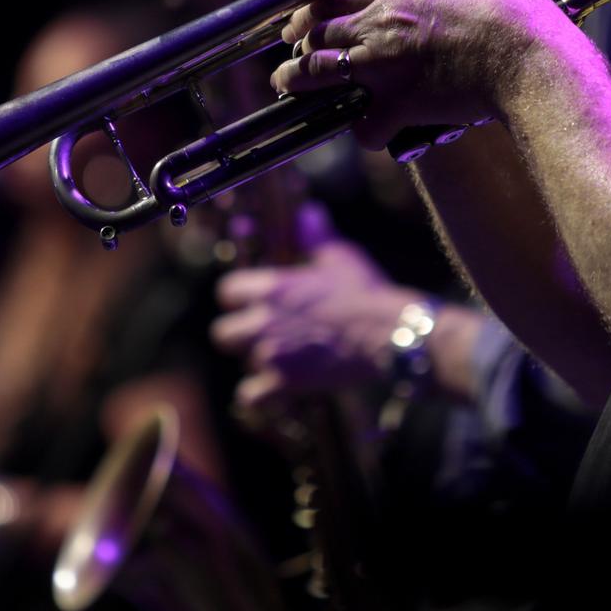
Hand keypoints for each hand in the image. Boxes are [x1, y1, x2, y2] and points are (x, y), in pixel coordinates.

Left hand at [210, 238, 423, 410]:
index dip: (238, 299)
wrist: (387, 333)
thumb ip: (317, 237)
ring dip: (259, 362)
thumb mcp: (341, 257)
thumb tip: (310, 214)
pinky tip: (278, 389)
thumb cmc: (366, 292)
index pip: (227, 292)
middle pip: (222, 334)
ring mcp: (271, 353)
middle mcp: (263, 320)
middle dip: (239, 336)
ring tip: (284, 359)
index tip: (253, 304)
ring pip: (242, 363)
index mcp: (272, 287)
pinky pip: (251, 395)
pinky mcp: (284, 383)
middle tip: (264, 336)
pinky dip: (262, 395)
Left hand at [275, 0, 565, 148]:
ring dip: (296, 78)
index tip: (308, 10)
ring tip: (284, 83)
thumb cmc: (514, 14)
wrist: (525, 55)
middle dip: (299, 38)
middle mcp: (379, 24)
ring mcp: (382, 66)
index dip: (315, 3)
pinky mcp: (397, 106)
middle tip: (290, 45)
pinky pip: (364, 126)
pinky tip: (368, 133)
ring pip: (318, 70)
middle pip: (317, 28)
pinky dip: (364, 132)